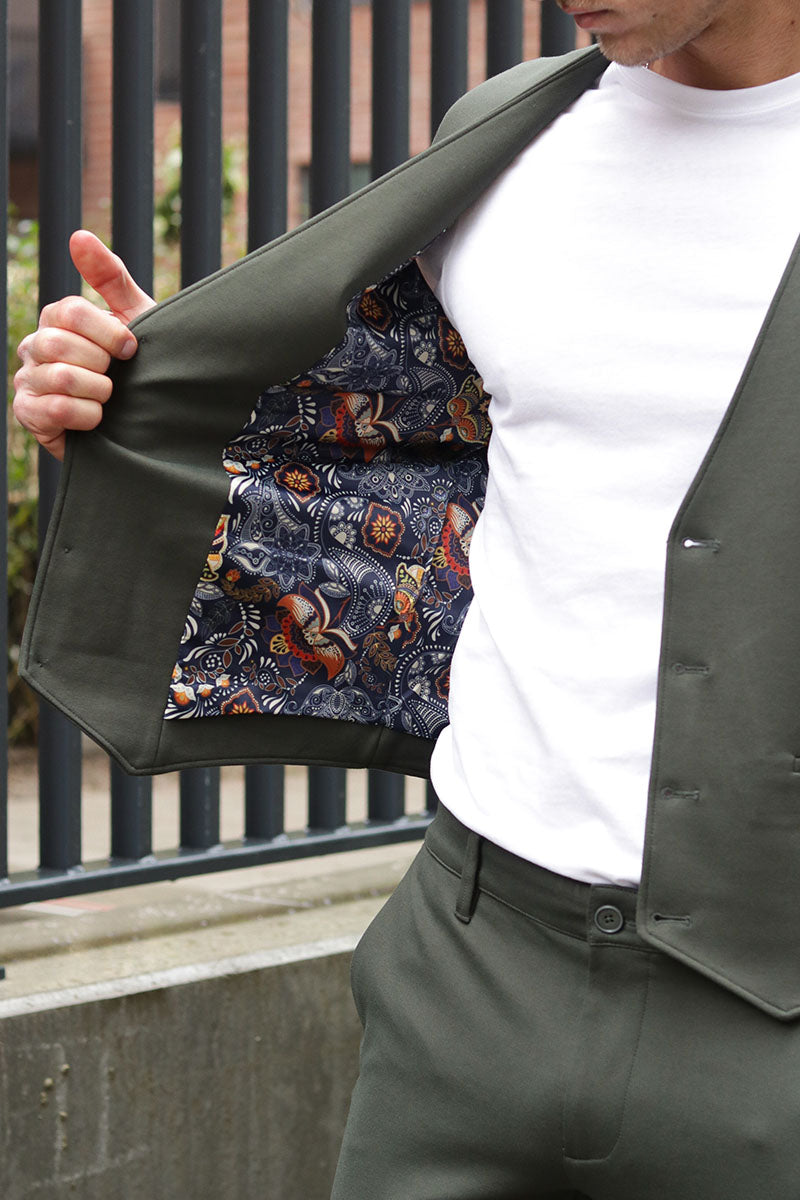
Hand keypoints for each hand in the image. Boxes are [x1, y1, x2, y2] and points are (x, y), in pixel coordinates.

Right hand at [13, 230, 155, 459]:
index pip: (70, 312)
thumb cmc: (140, 367)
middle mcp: (34, 346)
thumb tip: (78, 235)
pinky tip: (97, 420)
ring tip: (108, 400)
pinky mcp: (29, 415)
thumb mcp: (136, 319)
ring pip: (60, 378)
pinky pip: (54, 410)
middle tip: (117, 378)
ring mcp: (27, 380)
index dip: (109, 333)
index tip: (131, 350)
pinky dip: (87, 416)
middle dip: (102, 365)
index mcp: (57, 320)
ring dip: (98, 392)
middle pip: (60, 344)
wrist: (146, 422)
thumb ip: (111, 277)